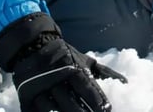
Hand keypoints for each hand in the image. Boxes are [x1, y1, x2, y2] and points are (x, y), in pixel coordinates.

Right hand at [0, 13, 125, 111]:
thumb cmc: (65, 56)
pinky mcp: (27, 95)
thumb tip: (125, 83)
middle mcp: (56, 77)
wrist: (32, 46)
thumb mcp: (85, 60)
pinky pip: (36, 110)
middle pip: (70, 100)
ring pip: (52, 107)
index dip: (96, 99)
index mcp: (72, 67)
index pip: (86, 86)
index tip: (106, 110)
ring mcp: (40, 87)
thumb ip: (105, 72)